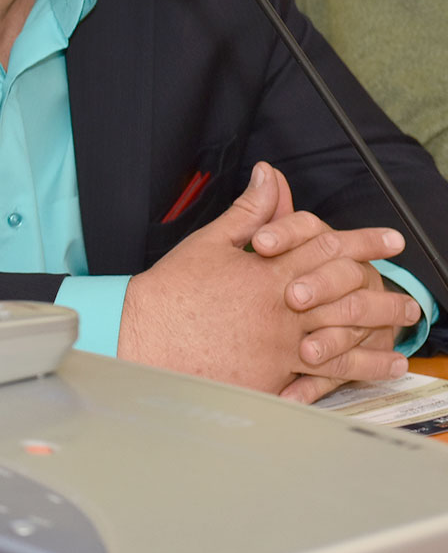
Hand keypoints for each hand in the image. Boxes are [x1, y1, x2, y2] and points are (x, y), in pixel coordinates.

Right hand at [118, 163, 408, 394]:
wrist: (143, 336)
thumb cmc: (171, 291)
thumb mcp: (209, 242)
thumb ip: (249, 212)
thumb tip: (270, 177)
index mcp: (269, 272)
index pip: (328, 248)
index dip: (364, 242)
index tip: (390, 241)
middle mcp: (282, 308)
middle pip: (348, 296)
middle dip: (383, 295)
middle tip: (409, 296)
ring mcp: (280, 344)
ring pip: (345, 337)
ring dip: (379, 336)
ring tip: (402, 335)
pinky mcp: (272, 375)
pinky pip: (324, 374)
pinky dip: (356, 371)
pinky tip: (376, 370)